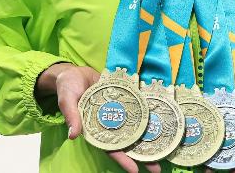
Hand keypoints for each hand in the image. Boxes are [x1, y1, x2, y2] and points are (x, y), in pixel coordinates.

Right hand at [35, 64, 160, 172]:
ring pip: (137, 129)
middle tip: (158, 168)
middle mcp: (110, 125)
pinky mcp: (126, 101)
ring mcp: (120, 113)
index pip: (110, 148)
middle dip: (142, 157)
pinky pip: (139, 110)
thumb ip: (71, 116)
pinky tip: (164, 122)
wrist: (76, 71)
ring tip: (167, 150)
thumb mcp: (67, 100)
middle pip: (128, 143)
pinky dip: (150, 117)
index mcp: (95, 130)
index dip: (122, 159)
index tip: (134, 171)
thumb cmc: (68, 87)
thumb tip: (74, 135)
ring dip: (150, 139)